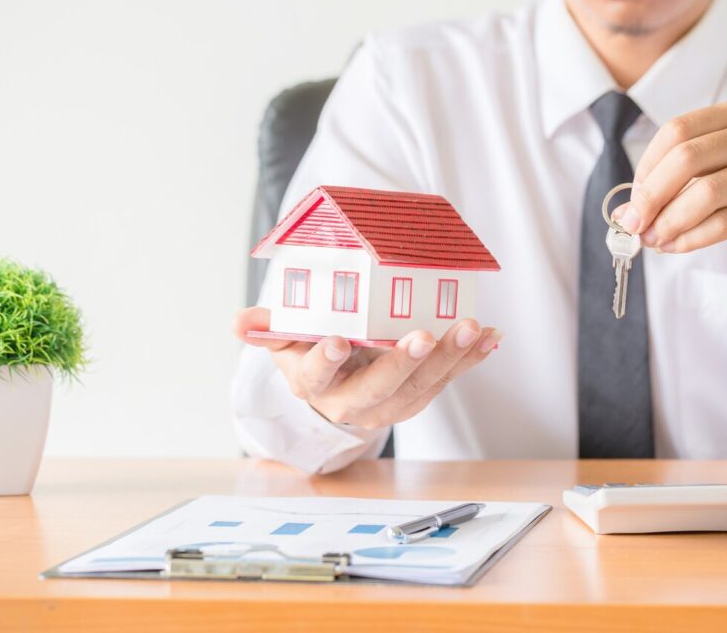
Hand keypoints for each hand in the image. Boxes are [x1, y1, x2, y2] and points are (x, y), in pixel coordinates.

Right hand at [233, 307, 500, 428]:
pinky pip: (446, 381)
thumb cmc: (309, 350)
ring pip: (420, 387)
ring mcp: (389, 403)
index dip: (326, 360)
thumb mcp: (284, 340)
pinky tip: (489, 337)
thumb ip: (268, 329)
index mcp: (314, 385)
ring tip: (470, 329)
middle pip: (379, 389)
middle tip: (423, 336)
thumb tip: (238, 323)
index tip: (338, 340)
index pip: (316, 376)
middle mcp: (352, 403)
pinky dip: (469, 360)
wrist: (336, 382)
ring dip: (448, 359)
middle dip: (403, 364)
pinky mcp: (418, 396)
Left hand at [613, 98, 726, 278]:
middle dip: (651, 197)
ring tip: (654, 240)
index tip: (634, 200)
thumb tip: (624, 214)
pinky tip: (677, 246)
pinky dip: (692, 238)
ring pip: (705, 193)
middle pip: (686, 158)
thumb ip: (674, 186)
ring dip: (670, 222)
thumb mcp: (718, 174)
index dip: (646, 168)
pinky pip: (724, 222)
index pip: (676, 132)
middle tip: (635, 225)